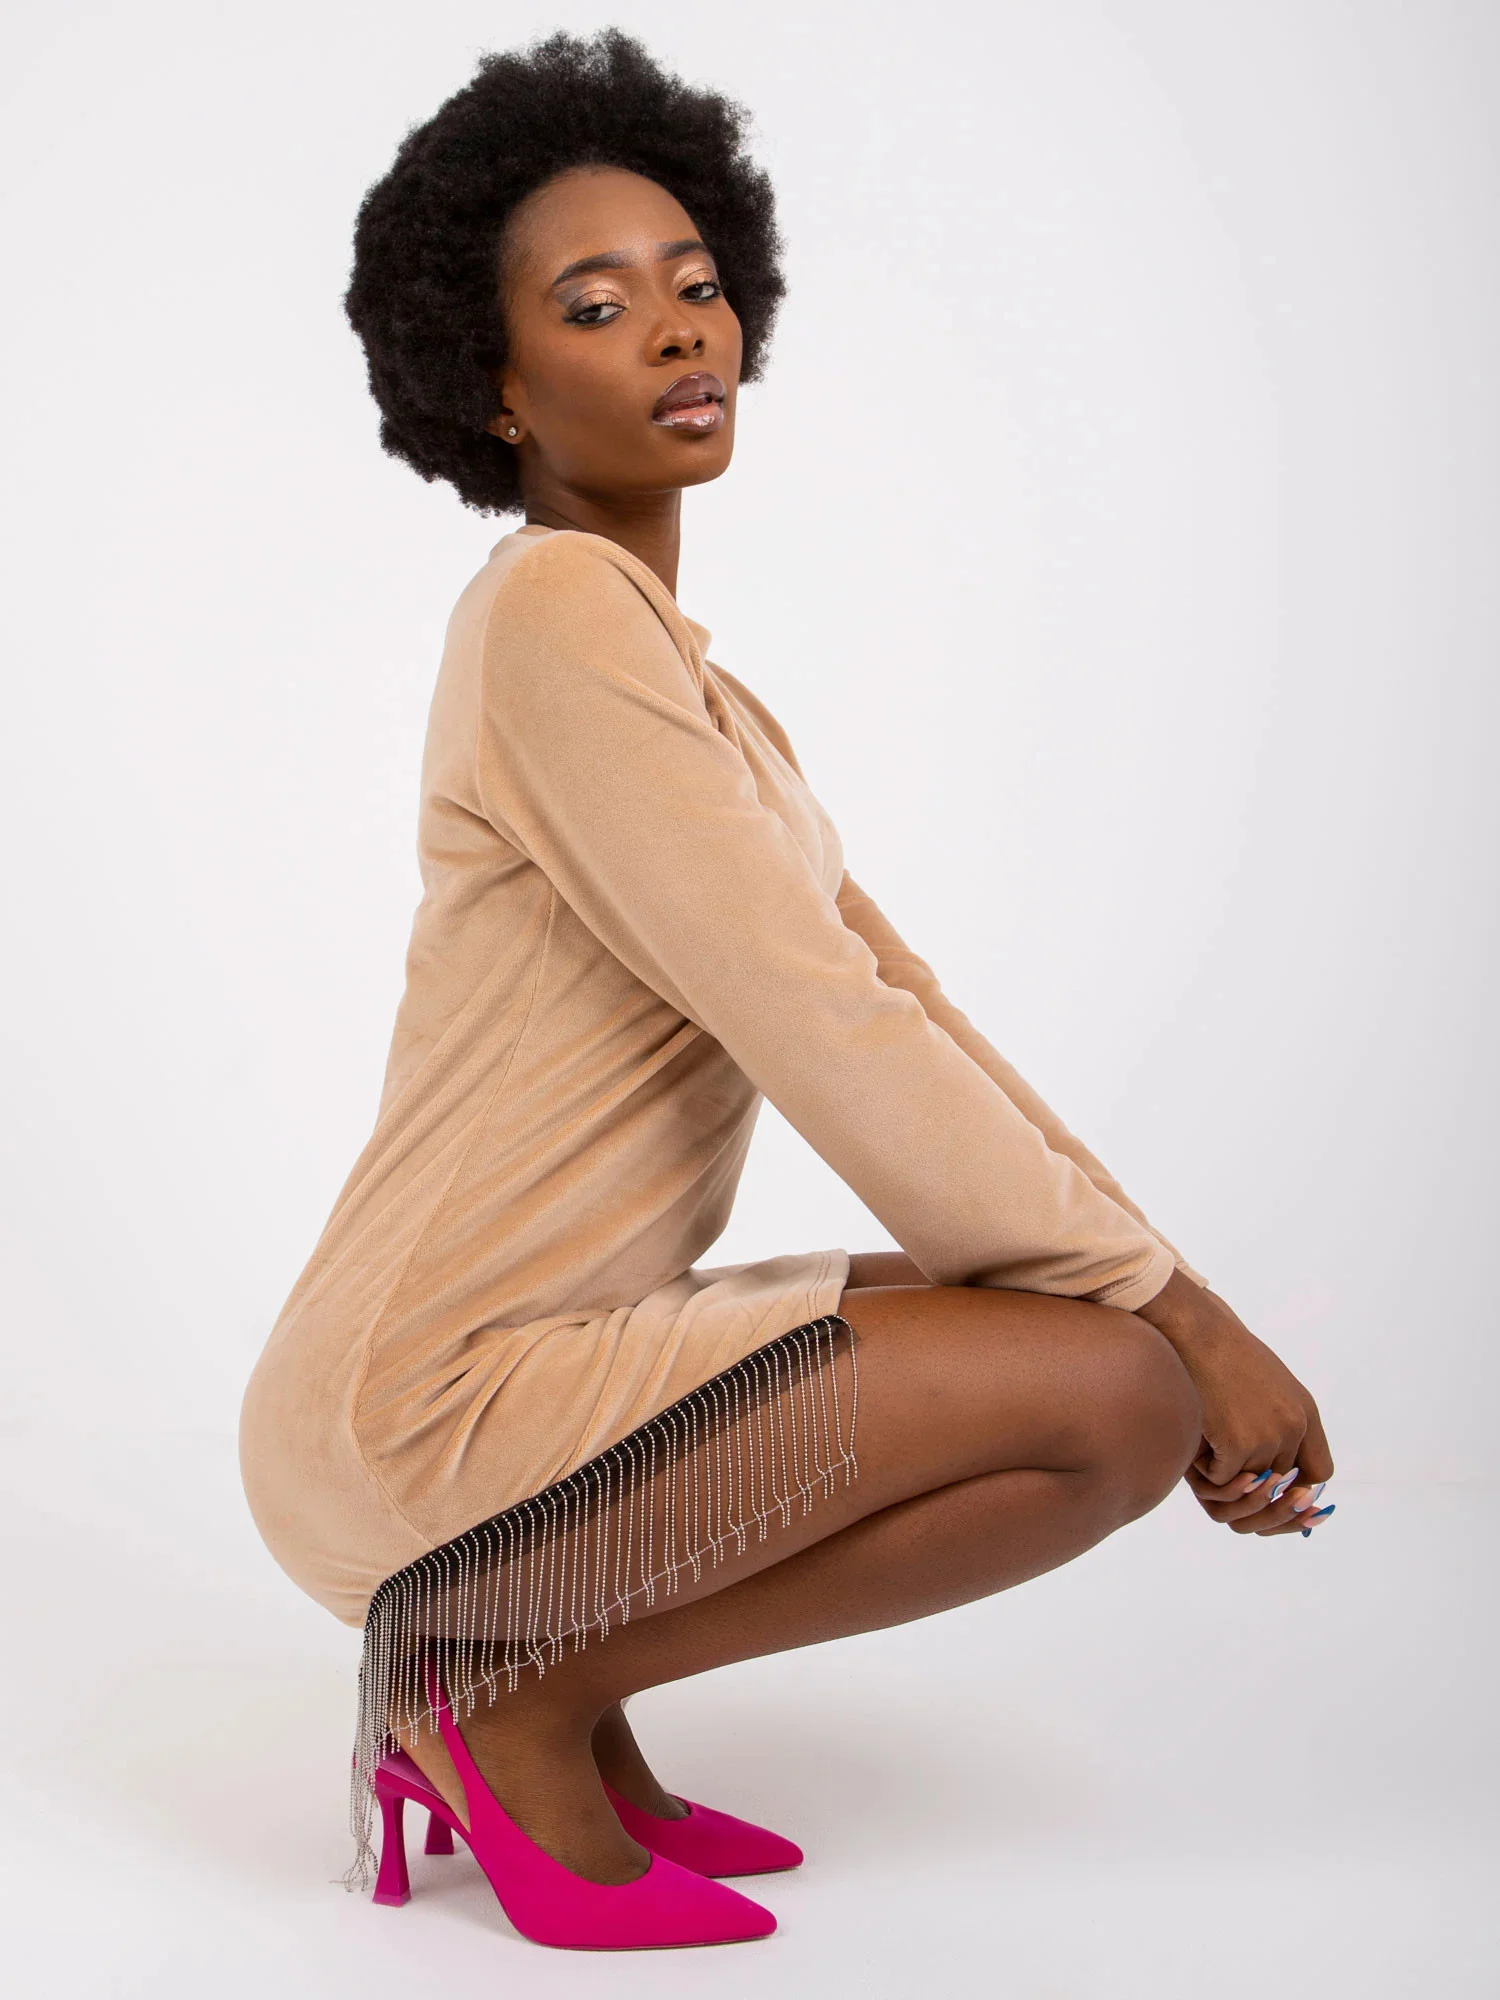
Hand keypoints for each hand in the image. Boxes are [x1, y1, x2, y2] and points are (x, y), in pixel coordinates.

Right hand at [1134, 1270, 1334, 1538]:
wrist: (1196, 1331)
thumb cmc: (1222, 1352)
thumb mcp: (1267, 1385)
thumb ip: (1280, 1422)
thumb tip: (1277, 1474)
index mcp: (1306, 1412)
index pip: (1319, 1472)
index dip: (1299, 1491)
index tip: (1276, 1493)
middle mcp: (1294, 1427)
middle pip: (1278, 1484)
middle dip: (1252, 1484)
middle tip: (1227, 1472)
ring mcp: (1268, 1437)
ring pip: (1247, 1483)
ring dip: (1223, 1472)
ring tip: (1207, 1444)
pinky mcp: (1239, 1443)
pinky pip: (1220, 1479)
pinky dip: (1203, 1467)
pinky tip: (1195, 1438)